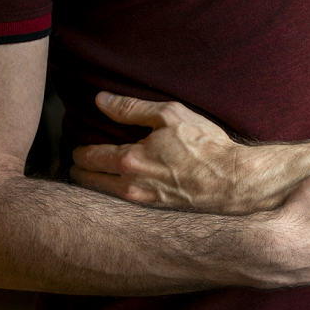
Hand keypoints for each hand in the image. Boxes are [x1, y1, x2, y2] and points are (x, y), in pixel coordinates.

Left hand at [71, 92, 260, 213]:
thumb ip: (130, 107)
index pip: (86, 157)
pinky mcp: (152, 210)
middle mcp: (128, 185)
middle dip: (79, 168)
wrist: (231, 180)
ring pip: (100, 194)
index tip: (78, 142)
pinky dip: (110, 191)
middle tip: (79, 157)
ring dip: (92, 182)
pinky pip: (118, 202)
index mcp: (128, 160)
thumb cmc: (203, 143)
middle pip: (86, 181)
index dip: (78, 149)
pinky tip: (118, 181)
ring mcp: (139, 201)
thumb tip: (100, 99)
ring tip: (94, 169)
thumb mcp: (169, 114)